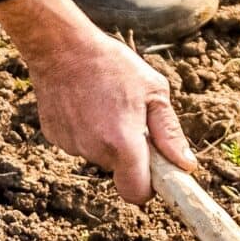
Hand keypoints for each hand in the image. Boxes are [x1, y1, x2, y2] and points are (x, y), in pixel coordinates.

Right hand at [0, 0, 197, 202]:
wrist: (62, 47)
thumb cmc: (113, 64)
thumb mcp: (153, 91)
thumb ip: (169, 133)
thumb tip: (185, 165)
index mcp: (123, 143)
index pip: (137, 193)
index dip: (148, 187)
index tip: (153, 170)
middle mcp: (94, 151)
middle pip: (118, 170)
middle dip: (128, 152)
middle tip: (129, 117)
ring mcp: (71, 146)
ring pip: (98, 154)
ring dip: (106, 139)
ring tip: (105, 102)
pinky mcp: (54, 137)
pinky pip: (78, 142)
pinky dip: (85, 130)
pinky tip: (85, 103)